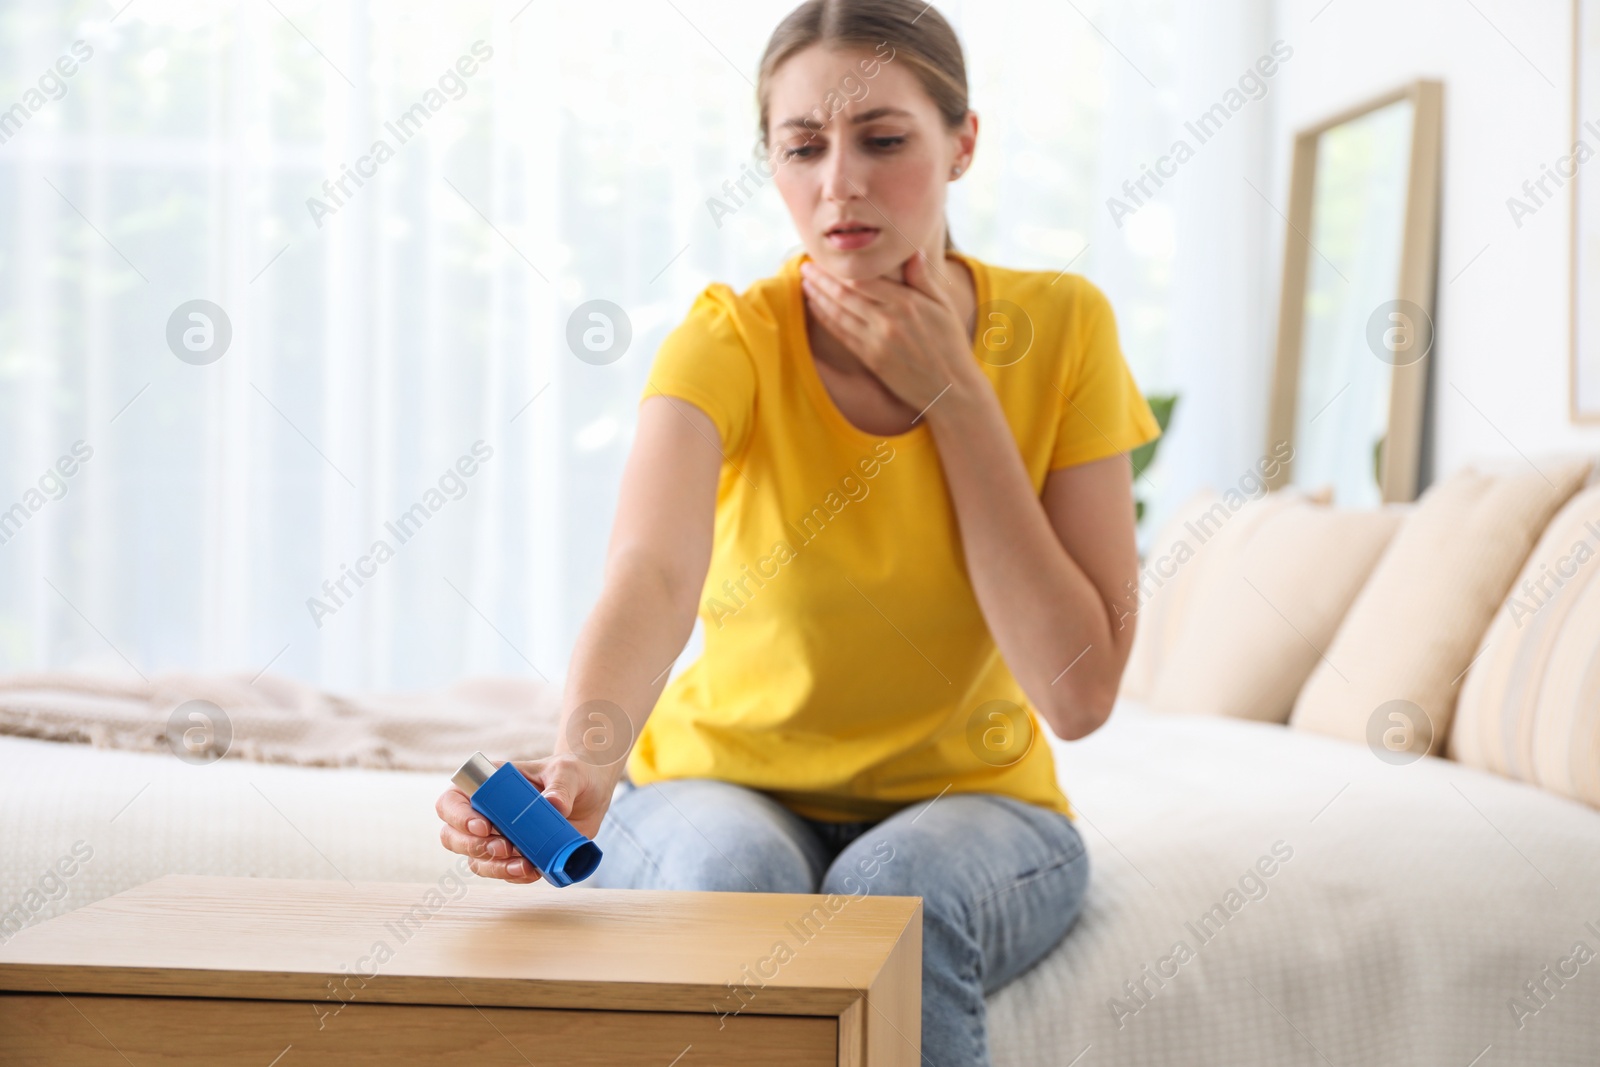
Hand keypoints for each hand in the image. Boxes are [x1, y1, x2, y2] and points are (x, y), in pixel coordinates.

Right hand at [435, 754, 615, 883]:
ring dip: (494, 868)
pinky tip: (533, 870)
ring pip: (475, 860)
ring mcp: (497, 837)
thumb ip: (561, 787)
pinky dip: (514, 875)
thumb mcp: (568, 772)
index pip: (452, 801)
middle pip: (453, 837)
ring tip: (523, 865)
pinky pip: (502, 873)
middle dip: (474, 847)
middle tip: (504, 848)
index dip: (458, 817)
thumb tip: (553, 806)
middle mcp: (484, 813)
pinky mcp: (514, 856)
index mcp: (486, 786)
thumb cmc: (571, 775)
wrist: (589, 795)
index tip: (484, 827)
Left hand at [799, 251, 982, 416]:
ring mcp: (877, 341)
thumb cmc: (950, 344)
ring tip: (804, 284)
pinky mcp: (871, 359)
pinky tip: (814, 308)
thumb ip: (924, 278)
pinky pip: (842, 334)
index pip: (864, 280)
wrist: (950, 387)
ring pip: (839, 314)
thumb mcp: (944, 306)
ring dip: (818, 297)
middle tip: (805, 266)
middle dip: (822, 279)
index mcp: (907, 303)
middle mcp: (889, 321)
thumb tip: (913, 250)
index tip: (827, 257)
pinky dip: (825, 319)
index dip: (841, 269)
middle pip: (845, 294)